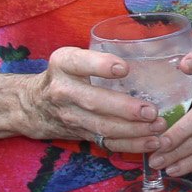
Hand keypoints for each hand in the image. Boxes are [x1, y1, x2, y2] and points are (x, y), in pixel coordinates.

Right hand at [17, 45, 164, 150]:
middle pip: (93, 102)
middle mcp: (63, 91)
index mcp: (63, 64)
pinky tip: (151, 141)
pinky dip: (131, 145)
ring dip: (132, 130)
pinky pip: (107, 143)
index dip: (100, 66)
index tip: (124, 68)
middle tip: (151, 111)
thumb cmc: (65, 75)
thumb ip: (100, 54)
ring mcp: (71, 116)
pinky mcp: (81, 134)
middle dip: (124, 109)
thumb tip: (152, 46)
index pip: (78, 63)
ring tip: (157, 126)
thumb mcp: (72, 58)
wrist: (33, 105)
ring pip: (102, 127)